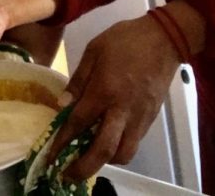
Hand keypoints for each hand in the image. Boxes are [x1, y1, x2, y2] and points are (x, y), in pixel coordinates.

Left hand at [50, 14, 180, 179]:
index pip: (78, 123)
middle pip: (102, 150)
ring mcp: (139, 117)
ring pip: (122, 153)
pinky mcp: (150, 119)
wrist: (163, 39)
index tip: (51, 155)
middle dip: (83, 167)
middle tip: (67, 175)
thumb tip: (62, 104)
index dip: (62, 141)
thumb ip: (78, 79)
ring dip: (103, 162)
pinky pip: (133, 144)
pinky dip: (119, 151)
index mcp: (104, 90)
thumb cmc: (125, 40)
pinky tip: (107, 144)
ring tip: (88, 159)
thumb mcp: (94, 51)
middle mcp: (122, 110)